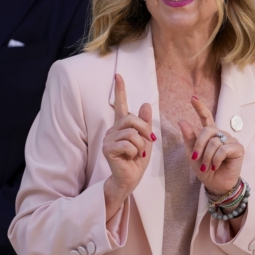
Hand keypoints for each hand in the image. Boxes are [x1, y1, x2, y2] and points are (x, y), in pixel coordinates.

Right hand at [102, 74, 153, 219]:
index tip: (118, 75)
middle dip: (144, 130)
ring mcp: (108, 139)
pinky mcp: (107, 148)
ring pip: (131, 133)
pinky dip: (135, 151)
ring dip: (141, 145)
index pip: (120, 105)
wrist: (130, 179)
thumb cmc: (137, 161)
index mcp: (122, 127)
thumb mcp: (146, 140)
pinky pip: (128, 143)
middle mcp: (112, 130)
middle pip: (131, 118)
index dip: (120, 90)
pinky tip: (130, 158)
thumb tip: (145, 104)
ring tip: (137, 154)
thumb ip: (145, 124)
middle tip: (147, 142)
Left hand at [178, 97, 243, 195]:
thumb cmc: (206, 170)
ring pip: (214, 142)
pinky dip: (216, 160)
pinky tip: (215, 166)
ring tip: (207, 167)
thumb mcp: (193, 154)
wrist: (216, 185)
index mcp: (211, 134)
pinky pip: (223, 149)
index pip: (206, 117)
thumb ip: (189, 138)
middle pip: (207, 130)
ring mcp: (230, 140)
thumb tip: (181, 121)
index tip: (193, 98)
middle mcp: (221, 135)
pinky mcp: (238, 148)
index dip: (200, 108)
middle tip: (195, 159)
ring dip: (207, 157)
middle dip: (199, 146)